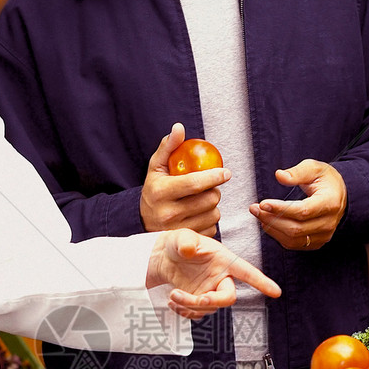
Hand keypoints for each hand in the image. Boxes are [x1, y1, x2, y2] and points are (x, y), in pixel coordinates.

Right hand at [140, 122, 229, 237]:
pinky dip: (210, 220)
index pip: (194, 183)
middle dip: (215, 190)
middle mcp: (168, 214)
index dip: (214, 176)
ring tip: (202, 201)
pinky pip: (213, 228)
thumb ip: (168, 146)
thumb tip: (179, 128)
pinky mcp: (187, 240)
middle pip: (209, 199)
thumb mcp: (156, 167)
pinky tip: (200, 215)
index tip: (226, 172)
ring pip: (214, 214)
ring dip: (214, 205)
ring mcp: (178, 230)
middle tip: (209, 187)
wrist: (142, 220)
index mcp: (161, 192)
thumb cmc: (154, 188)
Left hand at [147, 228, 280, 319]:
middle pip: (228, 298)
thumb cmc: (178, 244)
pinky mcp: (199, 303)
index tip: (276, 292)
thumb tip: (189, 249)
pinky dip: (185, 312)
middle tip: (198, 299)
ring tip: (173, 295)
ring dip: (190, 305)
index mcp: (225, 261)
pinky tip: (173, 303)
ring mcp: (211, 292)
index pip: (247, 272)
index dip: (261, 282)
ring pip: (209, 308)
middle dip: (213, 301)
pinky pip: (198, 314)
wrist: (164, 259)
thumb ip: (186, 241)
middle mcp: (221, 278)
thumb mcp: (181, 237)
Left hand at [250, 159, 346, 250]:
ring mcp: (323, 235)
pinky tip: (268, 223)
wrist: (339, 195)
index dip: (281, 209)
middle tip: (254, 208)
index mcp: (330, 202)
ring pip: (292, 239)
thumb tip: (279, 175)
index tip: (263, 203)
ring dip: (272, 228)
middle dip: (271, 219)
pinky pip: (293, 244)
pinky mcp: (316, 243)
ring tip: (259, 214)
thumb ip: (297, 172)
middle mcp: (328, 222)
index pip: (303, 211)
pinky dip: (278, 235)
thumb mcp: (314, 168)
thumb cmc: (325, 179)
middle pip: (295, 228)